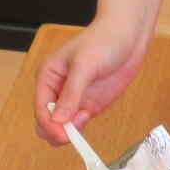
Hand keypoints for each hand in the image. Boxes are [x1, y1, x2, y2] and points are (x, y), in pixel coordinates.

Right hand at [34, 23, 144, 142]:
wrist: (128, 35)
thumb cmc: (103, 41)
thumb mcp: (84, 65)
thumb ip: (71, 93)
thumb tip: (57, 120)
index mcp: (48, 77)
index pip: (41, 108)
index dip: (49, 125)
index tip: (62, 134)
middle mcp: (57, 90)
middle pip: (47, 121)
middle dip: (56, 131)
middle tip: (71, 134)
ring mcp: (74, 99)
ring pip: (62, 127)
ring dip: (70, 131)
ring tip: (84, 118)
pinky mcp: (89, 105)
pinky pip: (79, 124)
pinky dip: (81, 128)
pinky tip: (88, 117)